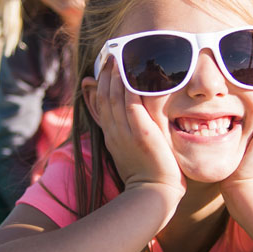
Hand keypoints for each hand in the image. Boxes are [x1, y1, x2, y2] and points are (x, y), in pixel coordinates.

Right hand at [87, 58, 185, 200]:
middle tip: (109, 57)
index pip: (101, 107)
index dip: (100, 87)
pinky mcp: (142, 133)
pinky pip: (132, 105)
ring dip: (115, 76)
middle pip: (105, 98)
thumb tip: (134, 127)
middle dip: (106, 75)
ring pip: (115, 98)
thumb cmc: (148, 178)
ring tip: (117, 58)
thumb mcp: (131, 155)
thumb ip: (129, 138)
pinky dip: (130, 88)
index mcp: (112, 137)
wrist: (152, 194)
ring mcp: (126, 133)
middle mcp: (115, 133)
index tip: (100, 72)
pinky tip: (131, 74)